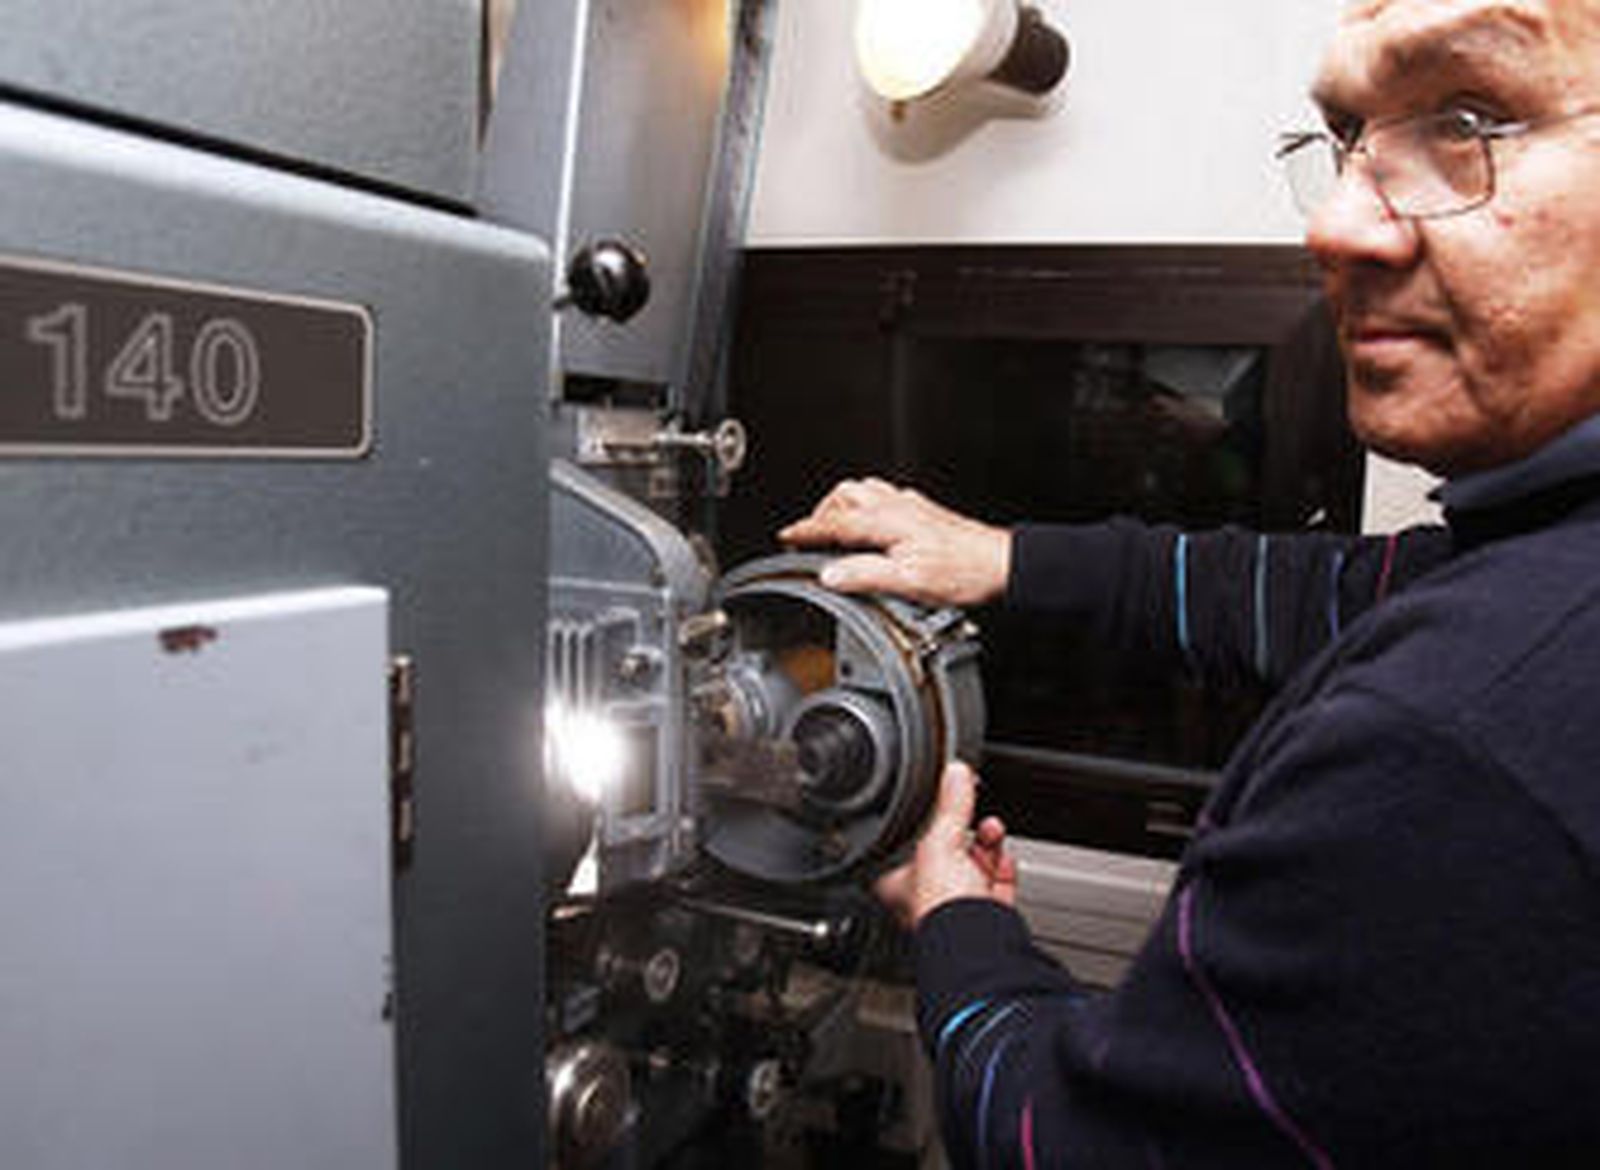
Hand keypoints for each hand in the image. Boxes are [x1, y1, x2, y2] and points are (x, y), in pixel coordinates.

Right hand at [778, 478, 1010, 607]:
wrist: (1000, 564)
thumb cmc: (964, 571)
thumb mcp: (910, 580)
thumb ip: (866, 575)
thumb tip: (830, 573)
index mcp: (888, 521)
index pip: (836, 522)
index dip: (807, 529)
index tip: (788, 535)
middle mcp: (897, 506)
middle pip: (845, 496)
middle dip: (821, 513)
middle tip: (809, 534)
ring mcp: (911, 506)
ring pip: (864, 491)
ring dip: (842, 505)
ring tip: (833, 526)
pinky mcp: (922, 511)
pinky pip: (883, 496)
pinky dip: (866, 506)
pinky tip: (872, 523)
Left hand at [875, 761, 1017, 928]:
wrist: (978, 942)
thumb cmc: (941, 906)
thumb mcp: (940, 840)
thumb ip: (951, 805)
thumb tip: (955, 773)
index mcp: (896, 880)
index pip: (909, 839)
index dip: (928, 819)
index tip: (944, 799)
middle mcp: (924, 895)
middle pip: (947, 850)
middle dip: (966, 828)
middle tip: (974, 812)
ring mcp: (956, 906)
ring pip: (973, 865)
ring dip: (987, 844)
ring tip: (993, 830)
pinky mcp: (985, 915)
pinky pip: (996, 886)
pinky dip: (1003, 869)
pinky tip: (1005, 857)